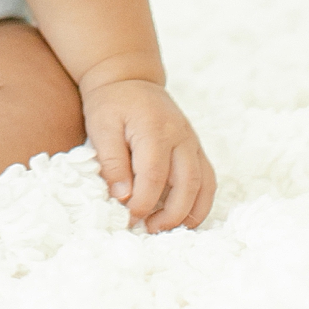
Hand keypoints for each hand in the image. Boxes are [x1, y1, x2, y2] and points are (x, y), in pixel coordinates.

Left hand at [81, 78, 214, 231]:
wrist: (129, 79)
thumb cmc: (111, 104)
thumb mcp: (101, 127)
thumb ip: (111, 162)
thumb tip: (123, 197)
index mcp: (155, 129)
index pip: (153, 176)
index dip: (142, 203)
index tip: (127, 218)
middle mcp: (181, 137)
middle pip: (186, 184)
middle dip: (170, 215)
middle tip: (147, 229)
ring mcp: (192, 143)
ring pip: (204, 185)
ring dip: (190, 213)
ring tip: (165, 229)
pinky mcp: (195, 148)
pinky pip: (208, 180)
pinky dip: (200, 202)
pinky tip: (183, 217)